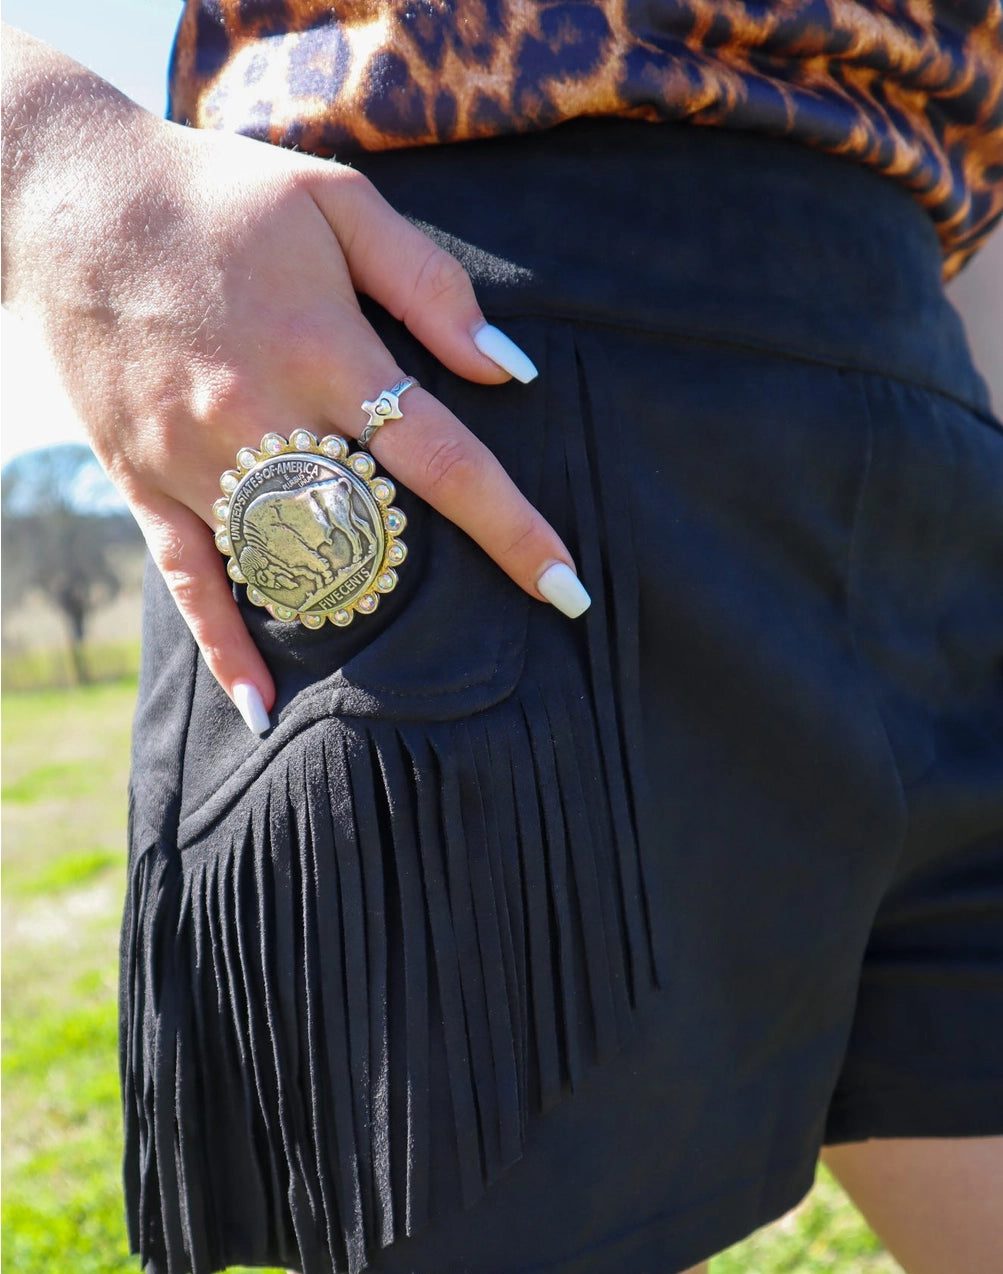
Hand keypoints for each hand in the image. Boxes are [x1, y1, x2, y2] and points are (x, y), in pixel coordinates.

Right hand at [1, 27, 588, 731]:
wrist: (71, 198)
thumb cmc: (221, 195)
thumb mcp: (338, 201)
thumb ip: (431, 286)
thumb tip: (508, 372)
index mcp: (325, 350)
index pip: (443, 461)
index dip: (513, 529)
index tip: (569, 589)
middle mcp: (260, 417)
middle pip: (370, 529)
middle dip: (436, 572)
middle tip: (498, 614)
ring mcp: (195, 459)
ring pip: (289, 564)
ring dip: (352, 601)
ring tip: (402, 628)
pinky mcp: (143, 480)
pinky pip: (189, 582)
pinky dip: (225, 647)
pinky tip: (263, 707)